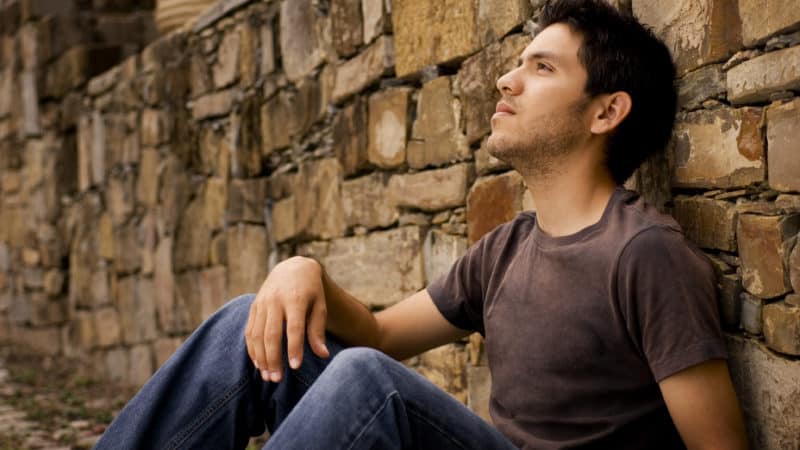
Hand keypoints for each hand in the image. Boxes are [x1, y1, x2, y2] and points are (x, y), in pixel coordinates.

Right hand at [244, 256, 329, 382]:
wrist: (293, 268)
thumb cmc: (311, 292)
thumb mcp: (320, 306)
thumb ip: (318, 330)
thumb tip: (323, 355)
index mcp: (296, 299)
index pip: (294, 327)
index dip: (294, 348)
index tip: (295, 367)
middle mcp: (276, 300)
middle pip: (271, 334)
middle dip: (273, 358)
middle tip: (277, 379)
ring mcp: (262, 303)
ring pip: (257, 334)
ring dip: (261, 358)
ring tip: (268, 377)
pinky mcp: (254, 307)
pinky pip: (250, 331)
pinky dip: (252, 349)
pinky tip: (259, 364)